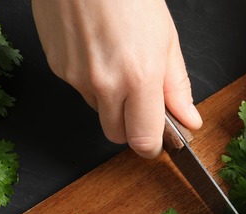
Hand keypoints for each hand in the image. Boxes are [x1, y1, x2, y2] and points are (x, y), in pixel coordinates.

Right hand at [31, 0, 201, 157]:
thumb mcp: (166, 38)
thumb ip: (176, 86)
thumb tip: (188, 119)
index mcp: (139, 77)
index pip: (143, 140)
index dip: (152, 144)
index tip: (159, 137)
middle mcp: (104, 84)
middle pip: (116, 135)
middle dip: (130, 126)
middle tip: (140, 98)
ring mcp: (76, 77)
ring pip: (97, 110)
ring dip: (110, 99)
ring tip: (117, 59)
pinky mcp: (57, 68)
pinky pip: (78, 88)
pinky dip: (90, 78)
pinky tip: (97, 49)